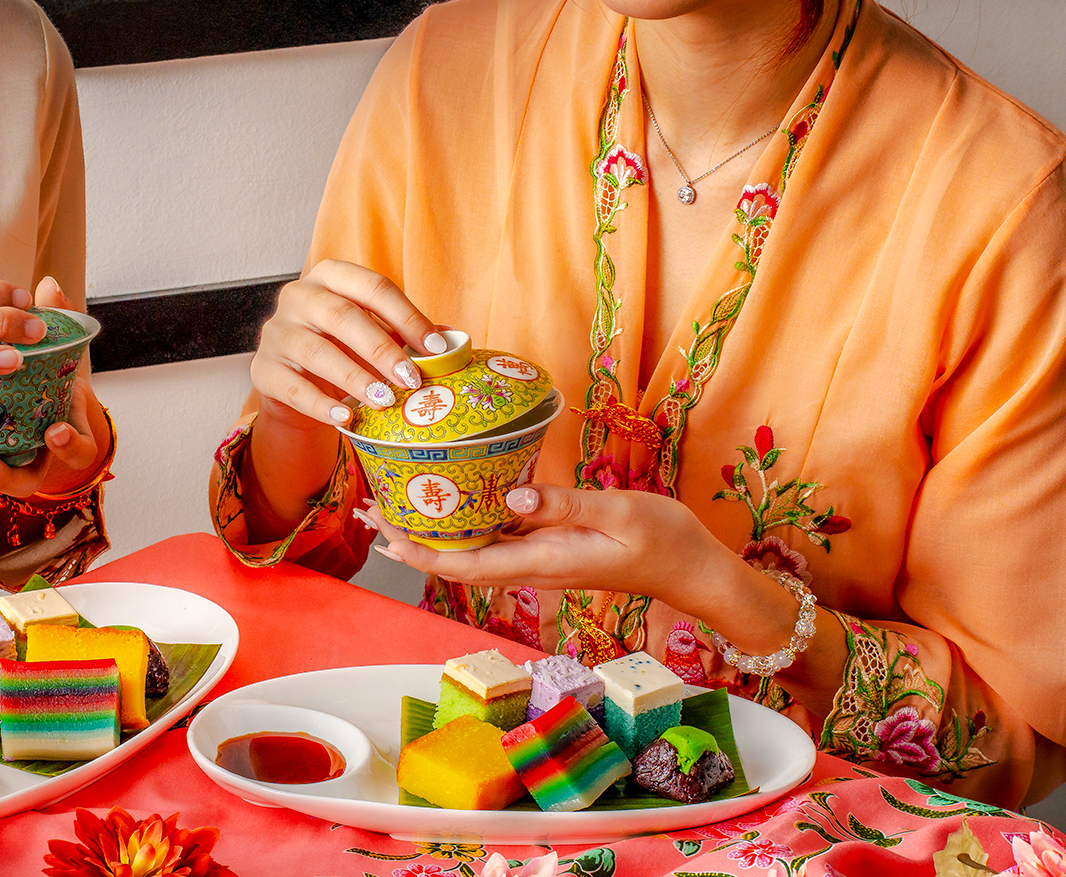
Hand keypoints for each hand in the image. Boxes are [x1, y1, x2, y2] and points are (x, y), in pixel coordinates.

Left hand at [0, 276, 110, 498]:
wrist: (40, 410)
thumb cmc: (47, 378)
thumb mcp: (59, 354)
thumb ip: (58, 322)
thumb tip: (50, 284)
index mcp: (64, 432)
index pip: (77, 449)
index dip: (70, 445)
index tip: (56, 432)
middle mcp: (32, 458)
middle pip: (22, 481)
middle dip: (3, 474)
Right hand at [252, 259, 444, 426]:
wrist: (296, 385)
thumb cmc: (342, 350)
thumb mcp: (374, 335)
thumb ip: (407, 334)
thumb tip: (454, 342)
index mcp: (330, 276)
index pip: (372, 286)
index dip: (407, 316)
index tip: (436, 349)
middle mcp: (298, 296)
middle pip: (342, 316)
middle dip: (382, 349)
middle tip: (411, 379)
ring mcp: (276, 332)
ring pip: (315, 351)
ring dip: (355, 378)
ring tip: (385, 401)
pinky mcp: (263, 369)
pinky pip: (293, 387)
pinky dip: (320, 405)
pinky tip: (346, 418)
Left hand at [362, 483, 733, 616]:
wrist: (696, 570)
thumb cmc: (665, 542)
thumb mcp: (620, 515)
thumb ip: (565, 505)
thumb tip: (512, 496)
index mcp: (544, 561)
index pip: (468, 564)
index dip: (422, 551)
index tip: (385, 531)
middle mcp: (534, 564)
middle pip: (459, 559)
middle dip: (412, 539)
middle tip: (369, 509)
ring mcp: (543, 556)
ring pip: (476, 548)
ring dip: (434, 530)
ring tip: (395, 501)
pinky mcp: (553, 544)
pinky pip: (501, 535)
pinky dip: (470, 518)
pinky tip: (456, 496)